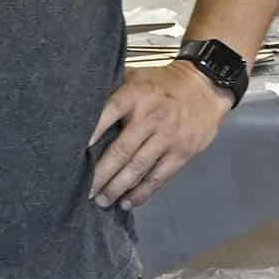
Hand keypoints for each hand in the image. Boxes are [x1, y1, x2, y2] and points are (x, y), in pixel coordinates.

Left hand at [89, 62, 230, 209]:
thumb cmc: (164, 84)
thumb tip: (81, 107)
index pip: (107, 115)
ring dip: (117, 187)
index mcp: (135, 95)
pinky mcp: (182, 152)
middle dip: (100, 174)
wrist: (206, 86)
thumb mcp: (137, 76)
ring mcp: (168, 136)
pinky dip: (142, 192)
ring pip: (138, 168)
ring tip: (102, 201)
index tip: (72, 154)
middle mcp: (151, 116)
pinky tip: (127, 202)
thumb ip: (112, 89)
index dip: (90, 135)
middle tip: (84, 191)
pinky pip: (159, 177)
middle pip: (121, 151)